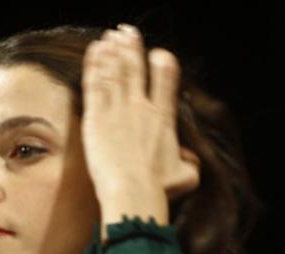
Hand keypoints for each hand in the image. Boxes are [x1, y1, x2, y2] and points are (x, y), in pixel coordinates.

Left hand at [81, 24, 199, 226]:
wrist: (132, 190)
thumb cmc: (158, 189)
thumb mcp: (185, 177)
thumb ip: (190, 164)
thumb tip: (189, 160)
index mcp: (163, 118)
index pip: (166, 80)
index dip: (162, 63)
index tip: (159, 53)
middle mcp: (141, 108)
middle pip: (135, 68)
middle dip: (131, 47)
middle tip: (127, 31)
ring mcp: (117, 110)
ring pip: (114, 72)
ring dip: (112, 52)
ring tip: (110, 36)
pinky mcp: (96, 117)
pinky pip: (95, 84)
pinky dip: (94, 65)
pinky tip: (94, 50)